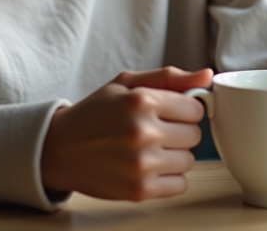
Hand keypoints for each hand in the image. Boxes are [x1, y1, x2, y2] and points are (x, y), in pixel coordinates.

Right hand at [40, 66, 213, 200]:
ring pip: (189, 160)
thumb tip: (207, 76)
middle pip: (195, 135)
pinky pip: (179, 185)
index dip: (183, 110)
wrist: (59, 148)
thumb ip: (169, 77)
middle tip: (155, 131)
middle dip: (179, 132)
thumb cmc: (95, 112)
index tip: (168, 113)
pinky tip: (148, 167)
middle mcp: (143, 132)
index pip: (195, 109)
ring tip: (149, 149)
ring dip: (174, 156)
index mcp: (142, 101)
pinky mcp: (139, 190)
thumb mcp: (126, 83)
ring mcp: (142, 164)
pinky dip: (168, 178)